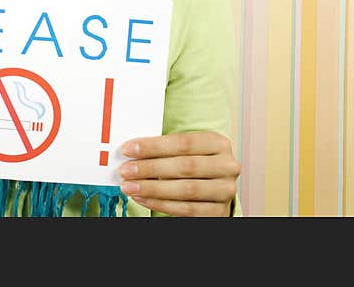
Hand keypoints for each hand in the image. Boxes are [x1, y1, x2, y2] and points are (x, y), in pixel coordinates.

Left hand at [118, 131, 239, 216]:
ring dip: (152, 188)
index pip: (183, 142)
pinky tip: (142, 198)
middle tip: (126, 169)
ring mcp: (225, 190)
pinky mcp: (219, 211)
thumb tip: (132, 151)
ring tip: (129, 186)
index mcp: (218, 143)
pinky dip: (160, 204)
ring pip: (185, 190)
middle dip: (150, 168)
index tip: (129, 149)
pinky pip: (186, 209)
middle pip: (185, 166)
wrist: (214, 186)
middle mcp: (227, 166)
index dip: (154, 146)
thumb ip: (165, 148)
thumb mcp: (187, 149)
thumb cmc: (194, 161)